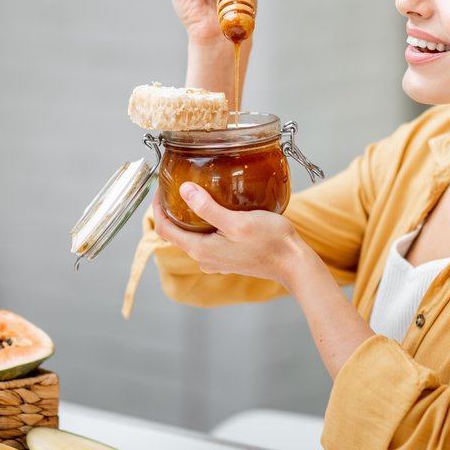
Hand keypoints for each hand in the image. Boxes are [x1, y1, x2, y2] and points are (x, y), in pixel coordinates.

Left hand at [152, 182, 305, 286]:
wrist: (292, 263)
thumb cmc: (269, 242)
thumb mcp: (236, 221)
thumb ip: (208, 208)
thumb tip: (184, 191)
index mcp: (200, 250)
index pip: (165, 230)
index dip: (157, 208)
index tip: (159, 188)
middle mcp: (204, 258)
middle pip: (176, 233)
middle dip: (171, 211)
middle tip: (173, 187)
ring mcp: (215, 260)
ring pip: (191, 236)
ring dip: (187, 218)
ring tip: (192, 195)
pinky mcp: (227, 258)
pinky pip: (206, 240)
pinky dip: (203, 225)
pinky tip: (214, 211)